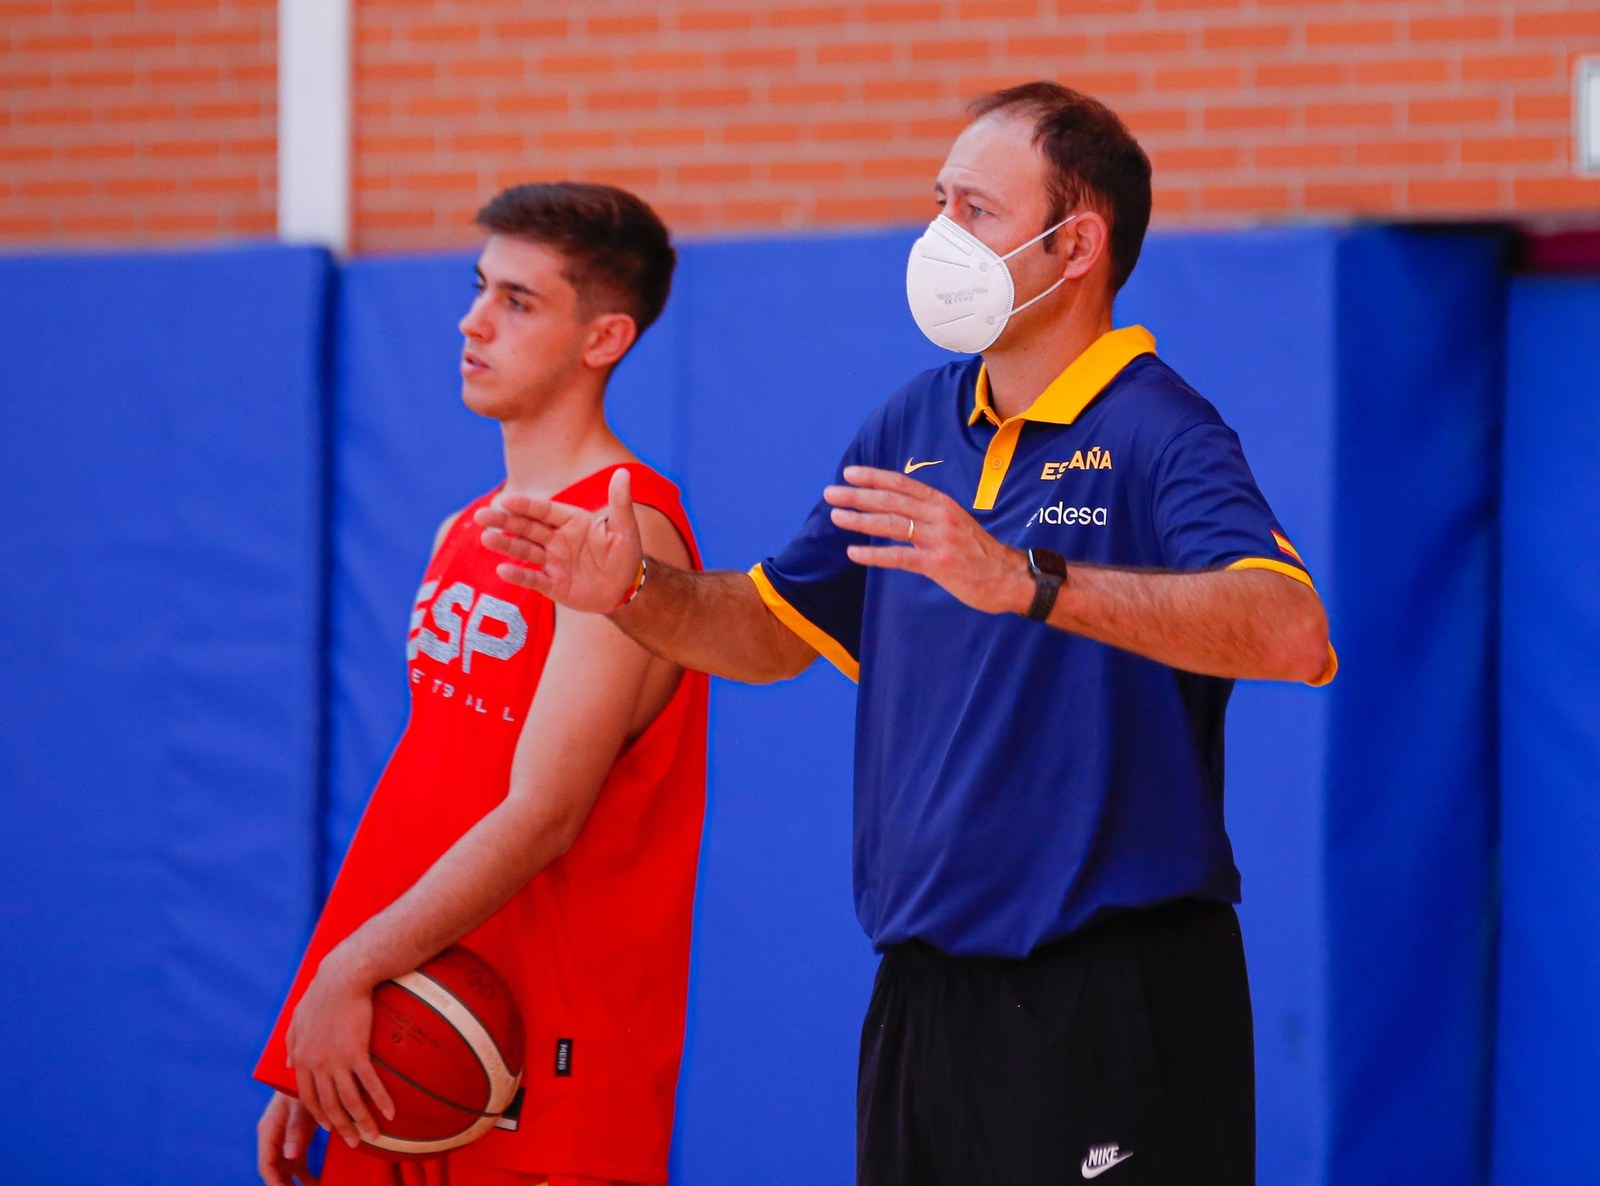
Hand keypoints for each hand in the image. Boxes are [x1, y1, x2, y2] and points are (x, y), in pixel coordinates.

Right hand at [257, 1091, 320, 1185]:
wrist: (311, 1072)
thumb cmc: (301, 1086)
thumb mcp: (299, 1106)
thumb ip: (295, 1129)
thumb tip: (290, 1155)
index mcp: (269, 1131)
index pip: (267, 1165)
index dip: (275, 1183)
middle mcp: (274, 1139)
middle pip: (275, 1172)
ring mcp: (285, 1142)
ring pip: (287, 1171)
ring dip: (296, 1185)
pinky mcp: (296, 1140)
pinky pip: (298, 1164)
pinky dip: (306, 1176)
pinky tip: (318, 1183)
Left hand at [283, 955, 394, 1150]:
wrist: (342, 977)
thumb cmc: (322, 992)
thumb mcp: (297, 1018)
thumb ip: (290, 1043)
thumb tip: (286, 1062)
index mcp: (301, 1058)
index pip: (308, 1097)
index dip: (320, 1115)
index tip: (332, 1127)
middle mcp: (316, 1064)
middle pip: (328, 1106)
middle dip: (341, 1128)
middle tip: (354, 1142)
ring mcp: (335, 1060)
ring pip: (348, 1102)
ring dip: (361, 1123)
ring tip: (372, 1136)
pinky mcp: (356, 1052)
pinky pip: (368, 1084)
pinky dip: (379, 1101)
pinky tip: (390, 1113)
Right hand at [476, 467, 643, 613]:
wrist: (626, 588)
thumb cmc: (625, 553)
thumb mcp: (625, 528)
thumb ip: (620, 502)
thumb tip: (622, 473)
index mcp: (571, 521)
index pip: (545, 510)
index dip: (526, 506)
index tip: (507, 500)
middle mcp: (557, 539)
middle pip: (527, 528)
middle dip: (505, 522)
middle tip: (481, 516)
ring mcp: (553, 562)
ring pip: (525, 551)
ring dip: (506, 546)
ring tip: (485, 538)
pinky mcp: (553, 585)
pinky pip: (534, 579)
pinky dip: (519, 576)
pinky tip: (502, 570)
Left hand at [824, 465, 1033, 615]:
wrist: (1010, 577)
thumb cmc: (977, 552)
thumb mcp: (954, 523)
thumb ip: (927, 515)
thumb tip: (895, 510)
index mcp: (942, 503)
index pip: (902, 483)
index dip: (873, 477)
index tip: (849, 473)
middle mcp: (940, 515)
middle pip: (891, 500)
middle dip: (857, 495)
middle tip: (830, 493)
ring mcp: (940, 538)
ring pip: (892, 524)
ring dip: (860, 520)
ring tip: (836, 517)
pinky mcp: (939, 563)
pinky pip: (900, 556)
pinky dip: (874, 554)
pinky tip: (854, 553)